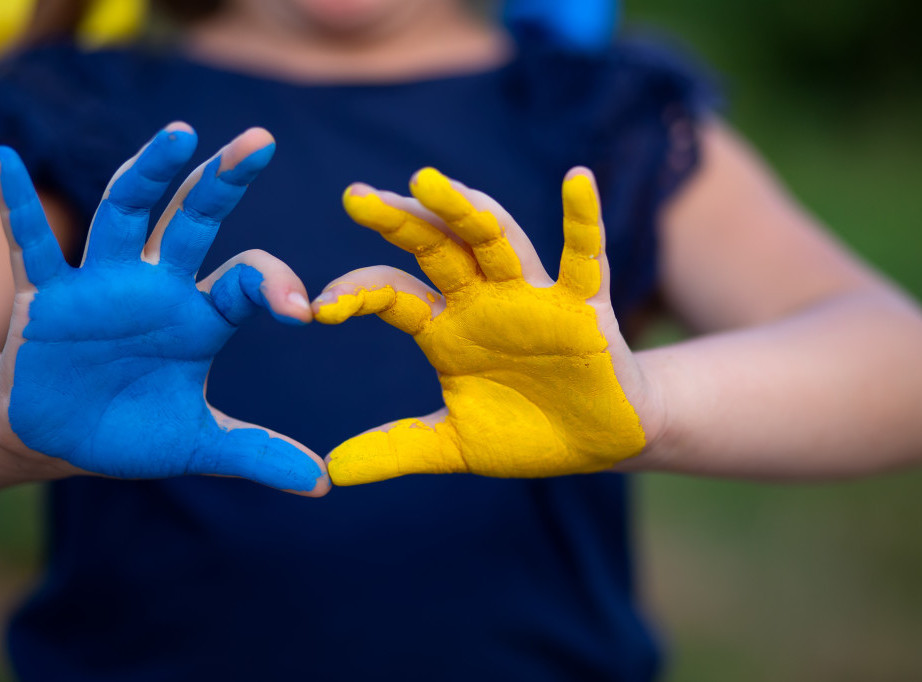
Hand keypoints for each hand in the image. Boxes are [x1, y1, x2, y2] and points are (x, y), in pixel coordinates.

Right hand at [0, 123, 329, 494]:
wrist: (58, 438)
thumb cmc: (129, 431)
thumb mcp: (196, 446)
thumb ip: (256, 455)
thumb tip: (322, 483)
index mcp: (202, 317)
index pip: (247, 281)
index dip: (276, 286)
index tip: (301, 311)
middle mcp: (159, 286)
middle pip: (195, 219)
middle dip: (225, 182)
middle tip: (261, 141)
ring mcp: (103, 283)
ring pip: (127, 213)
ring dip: (149, 174)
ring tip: (180, 134)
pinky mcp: (49, 296)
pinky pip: (31, 245)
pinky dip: (15, 205)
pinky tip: (3, 156)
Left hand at [313, 167, 657, 484]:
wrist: (596, 442)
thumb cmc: (526, 433)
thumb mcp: (454, 446)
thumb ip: (397, 449)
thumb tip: (330, 471)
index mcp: (446, 328)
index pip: (392, 295)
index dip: (356, 295)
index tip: (318, 309)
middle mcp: (482, 301)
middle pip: (435, 247)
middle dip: (398, 222)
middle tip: (356, 197)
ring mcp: (531, 297)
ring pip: (496, 240)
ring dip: (464, 210)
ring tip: (427, 181)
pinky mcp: (583, 306)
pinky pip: (583, 257)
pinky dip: (582, 220)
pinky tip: (577, 179)